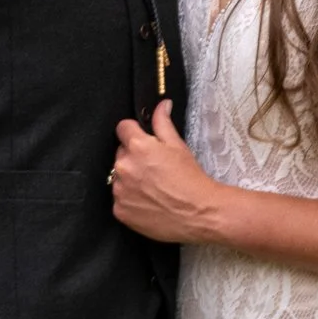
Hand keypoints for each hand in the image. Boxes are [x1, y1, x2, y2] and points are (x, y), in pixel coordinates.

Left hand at [110, 102, 225, 244]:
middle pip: (121, 153)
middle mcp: (123, 167)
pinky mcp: (120, 210)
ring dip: (130, 178)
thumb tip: (161, 105)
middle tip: (154, 167)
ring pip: (119, 177)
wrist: (198, 213)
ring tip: (153, 187)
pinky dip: (131, 199)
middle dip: (134, 156)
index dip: (134, 132)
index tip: (143, 139)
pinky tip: (149, 202)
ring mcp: (120, 190)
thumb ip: (163, 122)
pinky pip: (120, 199)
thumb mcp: (179, 146)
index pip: (123, 128)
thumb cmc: (191, 179)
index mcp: (138, 147)